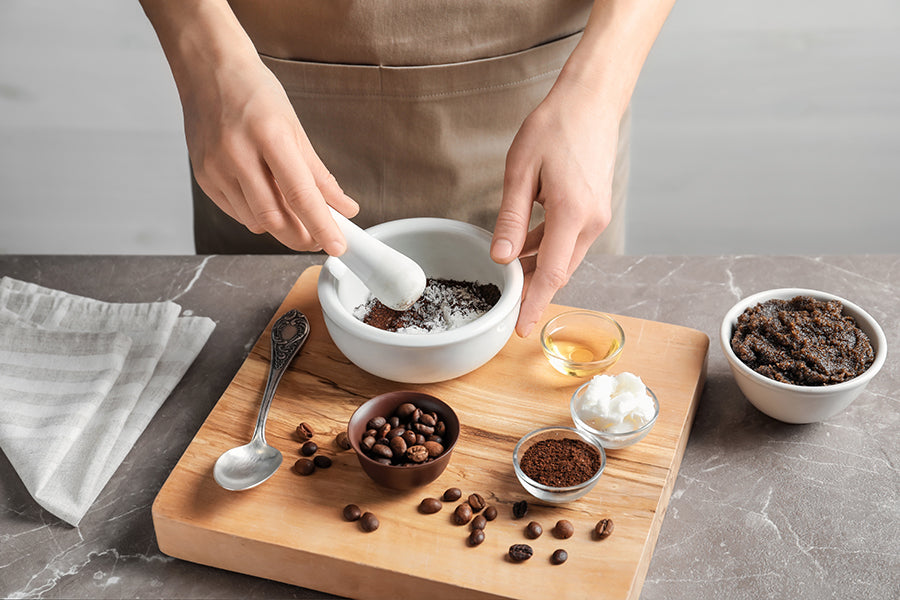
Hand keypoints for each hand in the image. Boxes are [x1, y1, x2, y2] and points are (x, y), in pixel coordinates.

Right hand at [141, 0, 356, 254]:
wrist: (208, 69)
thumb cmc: (255, 93)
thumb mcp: (295, 127)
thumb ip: (319, 174)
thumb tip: (344, 207)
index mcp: (269, 135)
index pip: (300, 194)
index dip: (321, 226)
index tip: (337, 247)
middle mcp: (237, 154)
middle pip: (274, 217)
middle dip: (301, 237)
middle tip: (319, 240)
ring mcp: (215, 167)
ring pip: (255, 221)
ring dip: (280, 227)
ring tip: (295, 216)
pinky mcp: (203, 177)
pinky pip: (237, 213)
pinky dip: (258, 217)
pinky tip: (267, 201)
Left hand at [490, 82, 619, 336]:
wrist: (591, 101)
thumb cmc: (554, 128)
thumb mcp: (521, 171)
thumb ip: (511, 219)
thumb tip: (501, 258)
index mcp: (572, 214)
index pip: (553, 274)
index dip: (534, 304)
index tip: (520, 328)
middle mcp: (591, 221)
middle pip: (560, 271)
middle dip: (534, 291)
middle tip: (506, 308)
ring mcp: (596, 216)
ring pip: (565, 257)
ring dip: (539, 269)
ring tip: (511, 280)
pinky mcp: (594, 209)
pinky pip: (569, 240)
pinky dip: (548, 250)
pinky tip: (526, 250)